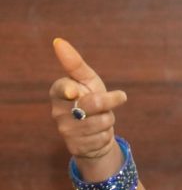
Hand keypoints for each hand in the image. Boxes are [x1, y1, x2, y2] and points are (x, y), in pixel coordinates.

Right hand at [50, 38, 126, 164]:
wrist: (95, 132)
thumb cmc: (90, 98)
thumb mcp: (87, 80)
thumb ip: (74, 63)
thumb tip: (58, 41)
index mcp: (58, 92)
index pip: (63, 88)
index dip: (69, 90)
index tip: (74, 91)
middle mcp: (57, 112)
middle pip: (92, 103)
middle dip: (109, 101)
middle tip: (116, 98)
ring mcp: (65, 131)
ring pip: (101, 122)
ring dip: (108, 119)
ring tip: (101, 118)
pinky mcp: (76, 147)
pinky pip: (102, 138)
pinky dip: (106, 135)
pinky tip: (98, 134)